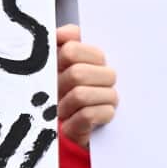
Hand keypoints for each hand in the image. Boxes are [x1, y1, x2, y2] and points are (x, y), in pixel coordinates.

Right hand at [56, 24, 117, 147]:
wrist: (98, 133)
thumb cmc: (96, 91)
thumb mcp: (92, 64)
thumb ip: (75, 42)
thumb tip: (64, 34)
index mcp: (59, 66)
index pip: (70, 49)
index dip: (91, 54)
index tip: (100, 61)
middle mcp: (55, 88)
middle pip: (77, 73)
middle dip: (103, 77)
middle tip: (110, 83)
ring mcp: (60, 111)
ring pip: (81, 94)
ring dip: (106, 96)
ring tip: (110, 100)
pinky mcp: (71, 134)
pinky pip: (87, 116)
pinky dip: (104, 113)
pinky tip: (108, 114)